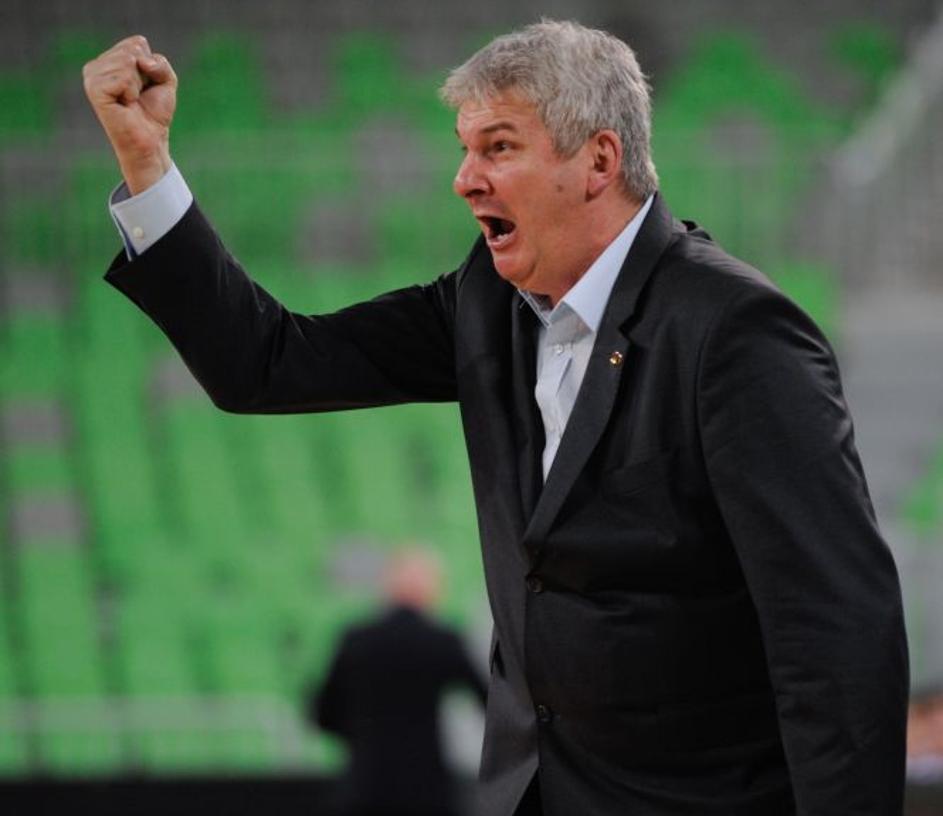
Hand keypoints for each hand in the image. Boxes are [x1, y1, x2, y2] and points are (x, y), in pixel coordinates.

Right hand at [83, 35, 176, 194]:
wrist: (150, 140)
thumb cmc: (154, 113)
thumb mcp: (166, 82)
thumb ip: (160, 63)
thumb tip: (140, 61)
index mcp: (110, 60)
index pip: (138, 43)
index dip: (151, 66)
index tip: (145, 87)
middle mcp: (97, 65)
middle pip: (133, 51)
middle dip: (145, 75)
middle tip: (138, 96)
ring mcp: (92, 76)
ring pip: (128, 62)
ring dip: (138, 85)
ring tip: (130, 101)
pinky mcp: (94, 88)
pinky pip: (123, 77)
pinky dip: (131, 91)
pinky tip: (124, 104)